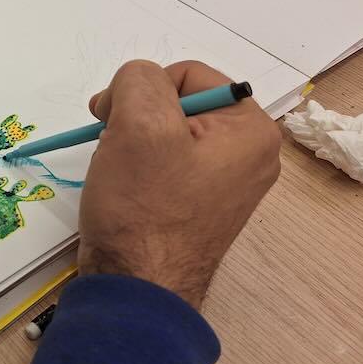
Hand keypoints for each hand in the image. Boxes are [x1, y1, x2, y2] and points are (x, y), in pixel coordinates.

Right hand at [78, 60, 280, 308]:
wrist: (136, 288)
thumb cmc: (144, 206)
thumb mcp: (140, 122)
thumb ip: (139, 78)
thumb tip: (135, 87)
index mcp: (251, 130)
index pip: (189, 75)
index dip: (144, 90)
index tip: (113, 117)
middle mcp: (248, 154)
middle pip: (178, 103)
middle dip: (137, 116)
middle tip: (111, 141)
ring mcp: (224, 183)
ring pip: (166, 133)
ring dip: (132, 141)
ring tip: (117, 168)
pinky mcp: (198, 205)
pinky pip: (166, 164)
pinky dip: (138, 166)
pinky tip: (125, 186)